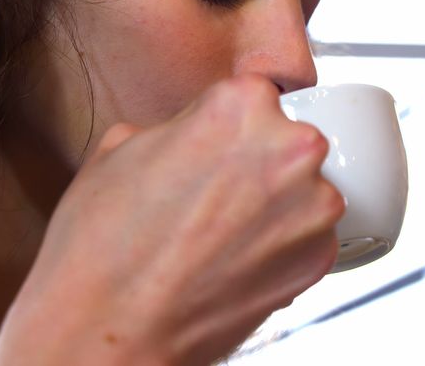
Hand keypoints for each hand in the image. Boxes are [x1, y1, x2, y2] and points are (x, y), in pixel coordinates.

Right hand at [0, 74, 343, 364]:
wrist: (108, 328)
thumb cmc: (103, 245)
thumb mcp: (120, 148)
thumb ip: (176, 125)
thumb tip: (192, 132)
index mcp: (240, 106)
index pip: (255, 96)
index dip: (228, 126)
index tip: (210, 151)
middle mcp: (291, 149)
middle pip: (288, 141)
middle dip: (259, 164)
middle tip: (214, 198)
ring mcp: (313, 207)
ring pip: (304, 191)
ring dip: (275, 207)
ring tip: (220, 237)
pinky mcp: (321, 259)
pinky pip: (309, 238)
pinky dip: (282, 249)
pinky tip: (235, 263)